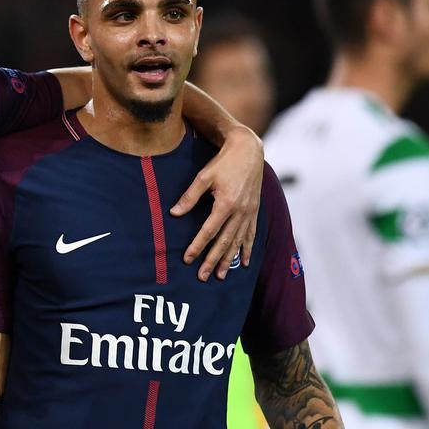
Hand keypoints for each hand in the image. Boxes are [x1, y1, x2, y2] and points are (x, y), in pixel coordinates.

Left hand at [170, 125, 262, 280]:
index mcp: (226, 204)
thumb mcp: (204, 176)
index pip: (209, 231)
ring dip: (228, 260)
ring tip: (220, 275)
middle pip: (224, 241)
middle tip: (203, 277)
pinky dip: (247, 249)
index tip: (188, 259)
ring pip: (238, 241)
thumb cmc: (224, 162)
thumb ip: (189, 196)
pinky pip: (251, 234)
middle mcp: (240, 212)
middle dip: (212, 260)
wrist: (249, 151)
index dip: (197, 246)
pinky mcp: (255, 211)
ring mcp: (250, 213)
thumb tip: (174, 213)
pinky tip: (243, 262)